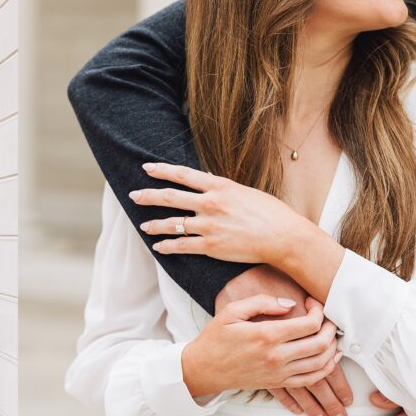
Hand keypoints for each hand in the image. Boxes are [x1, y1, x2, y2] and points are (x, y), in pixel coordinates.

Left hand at [133, 162, 306, 264]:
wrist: (282, 236)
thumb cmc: (269, 213)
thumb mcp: (244, 192)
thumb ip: (223, 190)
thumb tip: (208, 184)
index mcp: (219, 186)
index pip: (183, 175)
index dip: (161, 170)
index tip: (146, 168)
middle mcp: (210, 203)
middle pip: (170, 197)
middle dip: (148, 196)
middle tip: (133, 195)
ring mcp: (208, 225)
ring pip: (171, 224)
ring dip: (154, 225)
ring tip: (143, 226)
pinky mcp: (210, 246)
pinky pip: (181, 246)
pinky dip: (166, 246)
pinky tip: (158, 247)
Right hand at [182, 295, 340, 398]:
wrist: (203, 369)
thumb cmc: (215, 338)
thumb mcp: (232, 311)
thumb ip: (262, 302)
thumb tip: (291, 304)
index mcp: (267, 335)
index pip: (310, 324)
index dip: (319, 310)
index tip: (312, 302)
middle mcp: (276, 356)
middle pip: (322, 343)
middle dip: (332, 327)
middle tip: (327, 317)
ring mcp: (279, 373)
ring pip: (321, 363)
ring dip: (332, 347)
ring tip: (329, 334)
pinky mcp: (278, 383)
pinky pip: (312, 379)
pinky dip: (326, 368)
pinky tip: (329, 357)